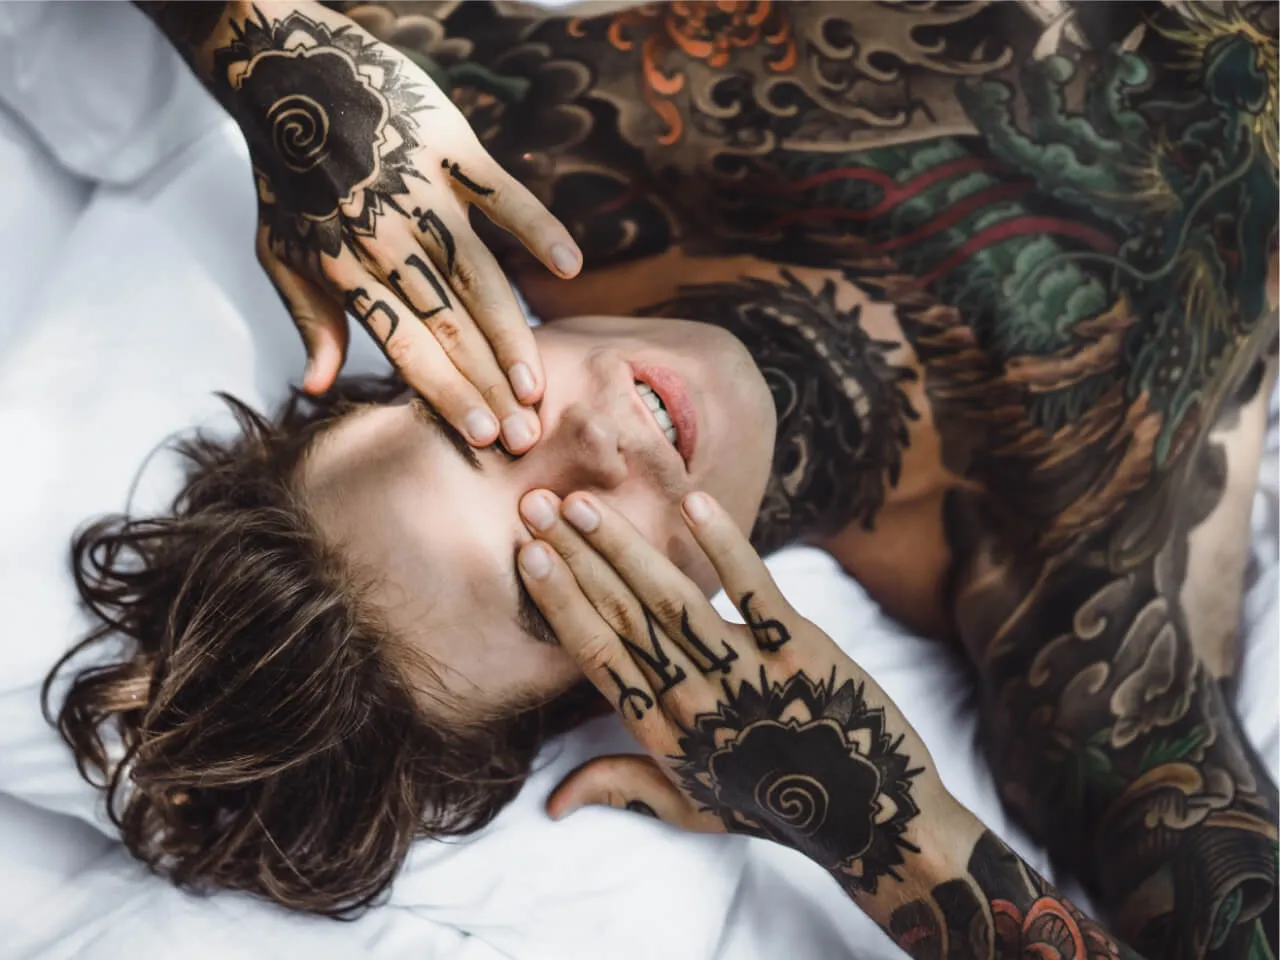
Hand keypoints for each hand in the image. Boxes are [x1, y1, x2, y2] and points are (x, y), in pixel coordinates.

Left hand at [215, 5, 580, 451]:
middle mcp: (388, 240)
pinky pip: (501, 193)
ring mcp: (422, 193)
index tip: (481, 438)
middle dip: (488, 386)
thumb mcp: (278, 251)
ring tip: (536, 385)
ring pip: (479, 276)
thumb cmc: (286, 175)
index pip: (407, 347)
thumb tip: (318, 389)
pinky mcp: (450, 148)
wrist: (286, 71)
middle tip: (525, 434)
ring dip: (512, 334)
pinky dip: (535, 227)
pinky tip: (569, 268)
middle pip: (449, 325)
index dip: (447, 394)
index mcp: (348, 271)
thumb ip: (309, 319)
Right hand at [516, 490, 933, 891]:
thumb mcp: (689, 807)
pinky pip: (754, 589)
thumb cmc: (771, 808)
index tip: (528, 555)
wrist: (870, 820)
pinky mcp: (799, 648)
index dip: (559, 601)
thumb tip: (550, 802)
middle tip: (537, 506)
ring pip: (671, 598)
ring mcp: (747, 672)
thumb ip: (619, 786)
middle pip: (621, 615)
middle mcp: (695, 700)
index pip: (596, 653)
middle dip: (574, 557)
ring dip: (623, 546)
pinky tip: (692, 503)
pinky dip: (725, 545)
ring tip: (584, 503)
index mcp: (663, 731)